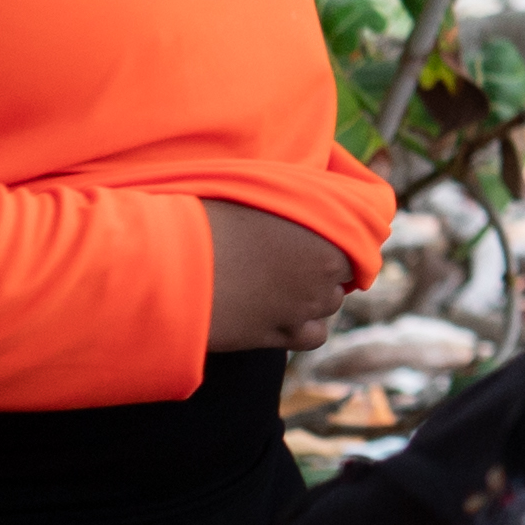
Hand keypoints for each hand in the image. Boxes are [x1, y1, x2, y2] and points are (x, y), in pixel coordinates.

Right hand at [205, 200, 353, 354]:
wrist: (167, 264)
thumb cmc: (206, 215)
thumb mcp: (258, 188)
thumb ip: (292, 196)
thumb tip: (302, 195)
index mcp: (328, 232)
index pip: (357, 240)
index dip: (334, 240)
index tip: (312, 237)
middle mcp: (323, 273)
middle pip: (341, 276)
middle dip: (321, 269)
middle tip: (287, 259)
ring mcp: (302, 307)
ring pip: (328, 305)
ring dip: (311, 296)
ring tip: (277, 284)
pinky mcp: (278, 335)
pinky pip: (313, 336)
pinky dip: (304, 327)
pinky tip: (281, 314)